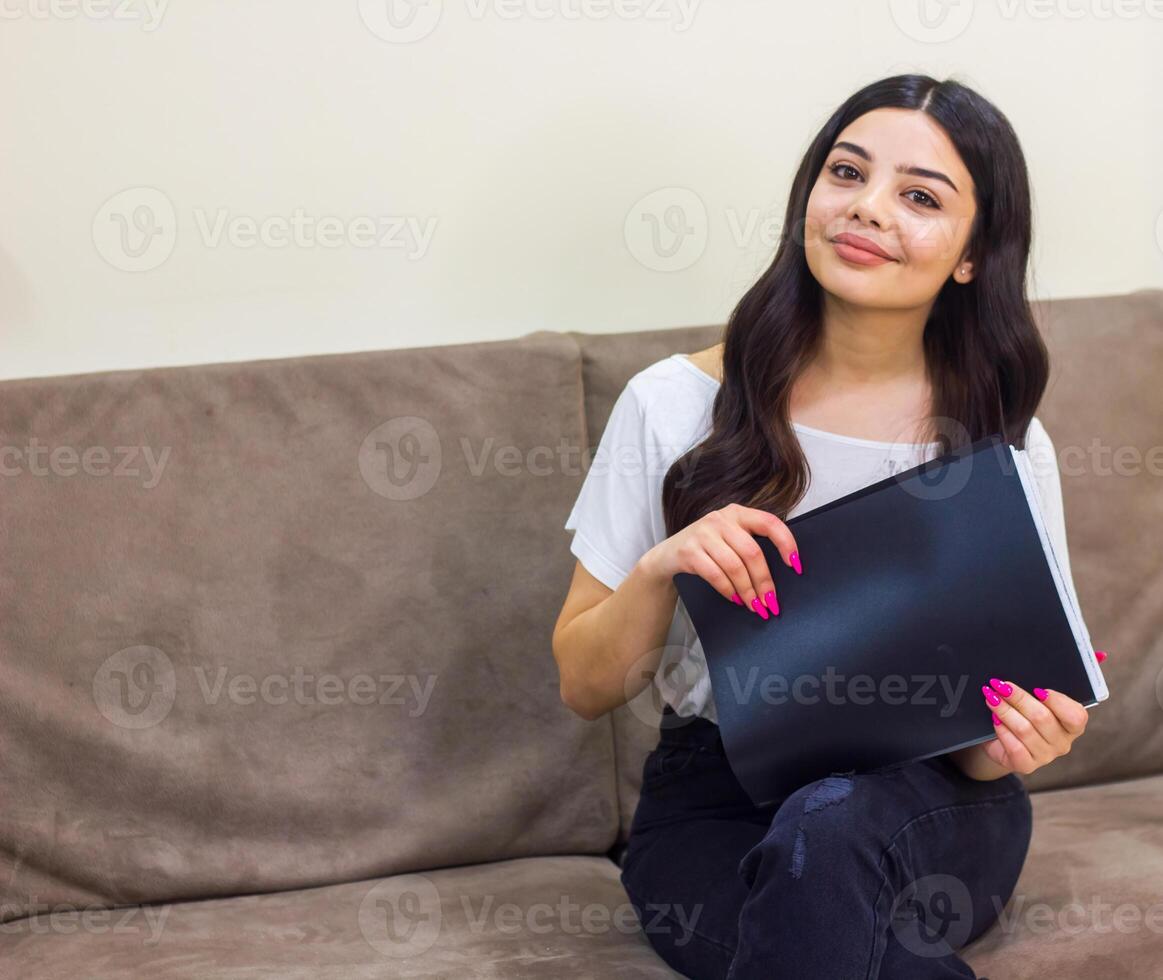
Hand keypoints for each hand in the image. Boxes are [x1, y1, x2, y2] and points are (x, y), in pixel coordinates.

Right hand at [640, 503, 800, 619]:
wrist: (668, 556)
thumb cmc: (708, 550)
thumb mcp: (730, 539)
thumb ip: (751, 545)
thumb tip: (783, 574)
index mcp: (738, 513)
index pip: (770, 523)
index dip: (786, 544)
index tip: (797, 566)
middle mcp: (721, 519)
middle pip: (752, 552)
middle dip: (764, 582)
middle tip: (771, 603)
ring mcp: (703, 533)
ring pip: (735, 566)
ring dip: (747, 591)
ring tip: (755, 606)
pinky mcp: (689, 550)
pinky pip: (715, 575)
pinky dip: (729, 591)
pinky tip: (736, 600)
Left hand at [979, 676, 1090, 774]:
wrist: (1003, 741)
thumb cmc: (1024, 715)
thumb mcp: (1036, 700)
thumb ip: (1043, 688)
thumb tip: (1061, 666)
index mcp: (1072, 725)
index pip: (1076, 716)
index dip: (1057, 701)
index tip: (1037, 689)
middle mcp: (1062, 743)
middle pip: (1042, 718)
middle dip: (1018, 697)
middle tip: (1000, 684)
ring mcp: (1045, 756)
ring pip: (1024, 730)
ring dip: (1004, 710)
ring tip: (991, 697)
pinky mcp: (1027, 765)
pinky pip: (1014, 747)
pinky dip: (1002, 730)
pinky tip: (995, 720)